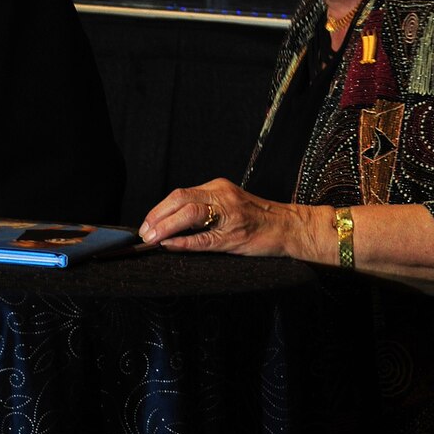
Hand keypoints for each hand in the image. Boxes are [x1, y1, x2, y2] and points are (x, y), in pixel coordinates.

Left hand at [137, 178, 310, 258]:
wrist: (290, 228)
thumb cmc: (258, 219)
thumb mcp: (228, 205)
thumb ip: (202, 210)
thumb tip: (169, 223)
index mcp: (218, 187)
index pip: (180, 194)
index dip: (159, 209)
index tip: (146, 224)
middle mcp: (222, 195)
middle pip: (180, 200)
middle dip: (157, 217)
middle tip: (143, 233)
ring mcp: (229, 214)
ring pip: (189, 214)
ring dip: (165, 227)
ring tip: (152, 239)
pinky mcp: (234, 235)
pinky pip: (203, 238)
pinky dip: (183, 241)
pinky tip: (170, 245)